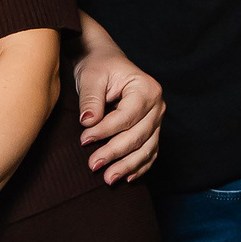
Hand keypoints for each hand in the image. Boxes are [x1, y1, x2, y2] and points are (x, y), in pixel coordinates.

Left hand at [72, 44, 162, 183]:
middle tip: (93, 165)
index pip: (127, 117)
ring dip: (128, 166)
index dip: (106, 131)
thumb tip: (89, 123)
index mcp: (146, 89)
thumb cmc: (98, 66)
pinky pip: (150, 152)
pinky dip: (139, 166)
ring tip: (108, 178)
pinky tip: (126, 178)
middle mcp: (157, 105)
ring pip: (147, 148)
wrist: (105, 62)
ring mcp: (157, 119)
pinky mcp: (151, 130)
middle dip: (115, 153)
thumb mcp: (91, 76)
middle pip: (138, 135)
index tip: (84, 140)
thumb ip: (91, 99)